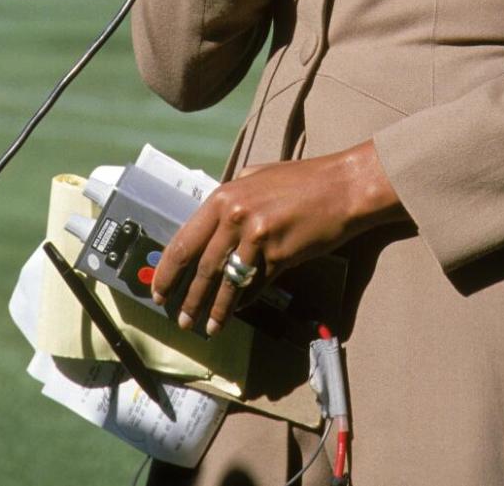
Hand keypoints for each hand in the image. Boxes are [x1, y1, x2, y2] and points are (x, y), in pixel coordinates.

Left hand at [150, 141, 404, 335]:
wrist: (343, 187)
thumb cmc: (304, 181)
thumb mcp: (257, 178)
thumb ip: (232, 200)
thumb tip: (210, 228)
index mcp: (225, 196)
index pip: (185, 240)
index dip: (170, 270)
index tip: (160, 290)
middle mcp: (235, 215)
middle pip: (201, 266)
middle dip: (187, 297)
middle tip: (178, 317)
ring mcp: (256, 237)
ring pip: (225, 282)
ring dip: (213, 309)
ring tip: (205, 326)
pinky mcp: (278, 256)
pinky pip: (253, 286)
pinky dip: (242, 303)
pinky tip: (235, 313)